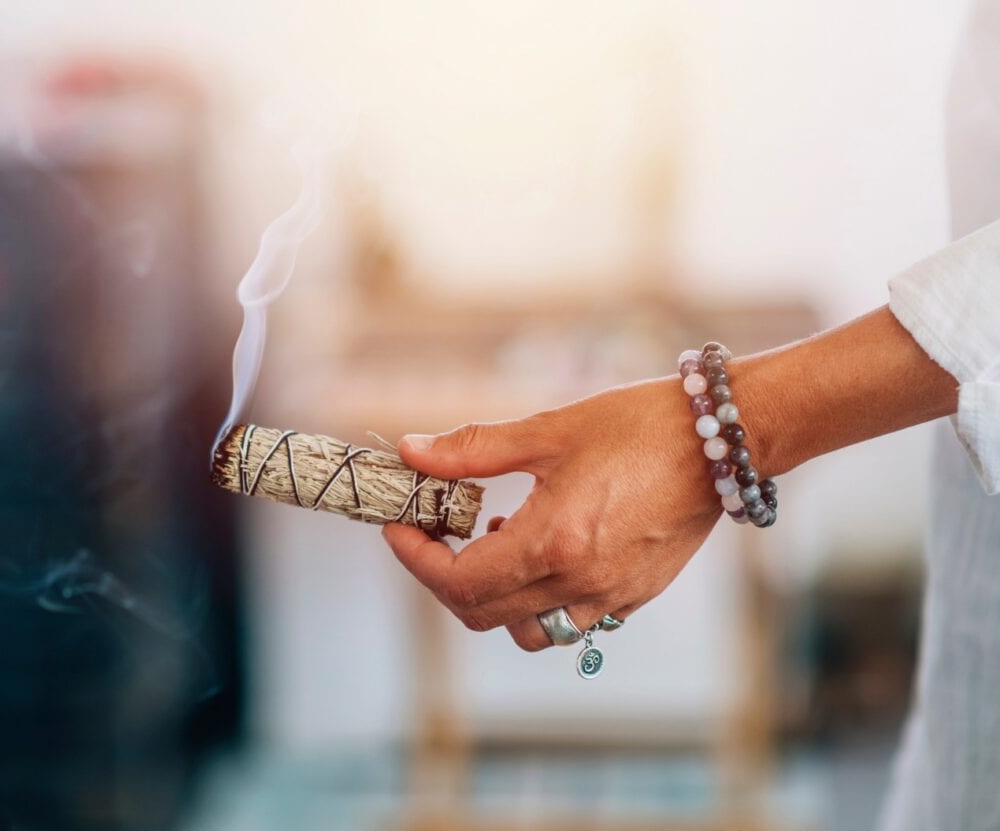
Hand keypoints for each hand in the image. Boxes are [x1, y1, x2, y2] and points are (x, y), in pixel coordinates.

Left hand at [381, 376, 722, 650]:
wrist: (723, 440)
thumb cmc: (639, 425)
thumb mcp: (549, 431)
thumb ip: (473, 449)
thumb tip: (411, 451)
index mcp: (552, 542)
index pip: (458, 581)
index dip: (416, 559)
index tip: (398, 526)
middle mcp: (580, 583)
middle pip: (482, 613)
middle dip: (443, 575)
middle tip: (434, 530)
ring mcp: (611, 596)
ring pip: (526, 629)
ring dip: (492, 595)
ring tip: (495, 535)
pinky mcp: (636, 594)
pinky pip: (569, 620)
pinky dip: (538, 597)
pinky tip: (544, 545)